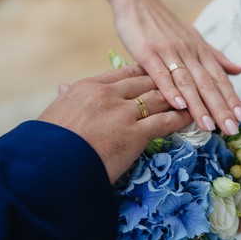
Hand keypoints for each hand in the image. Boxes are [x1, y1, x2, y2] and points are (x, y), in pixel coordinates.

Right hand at [38, 65, 191, 182]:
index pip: (125, 73)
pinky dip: (181, 118)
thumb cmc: (48, 143)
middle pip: (147, 82)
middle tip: (182, 85)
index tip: (157, 74)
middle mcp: (109, 94)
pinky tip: (191, 117)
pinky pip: (165, 121)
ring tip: (192, 99)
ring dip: (178, 98)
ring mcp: (123, 113)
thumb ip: (66, 97)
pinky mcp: (135, 134)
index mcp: (89, 86)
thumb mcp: (55, 111)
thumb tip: (64, 87)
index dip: (145, 73)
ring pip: (159, 98)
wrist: (48, 166)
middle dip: (166, 83)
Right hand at [101, 0, 240, 134]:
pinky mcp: (148, 54)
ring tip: (209, 126)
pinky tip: (179, 106)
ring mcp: (168, 53)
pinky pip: (161, 74)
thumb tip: (239, 70)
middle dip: (221, 109)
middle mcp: (189, 53)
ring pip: (187, 83)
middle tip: (231, 129)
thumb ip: (216, 57)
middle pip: (208, 84)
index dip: (232, 98)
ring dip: (199, 106)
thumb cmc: (166, 26)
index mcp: (200, 51)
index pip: (220, 79)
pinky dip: (170, 90)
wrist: (138, 2)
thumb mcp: (195, 39)